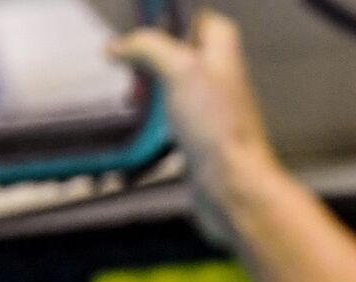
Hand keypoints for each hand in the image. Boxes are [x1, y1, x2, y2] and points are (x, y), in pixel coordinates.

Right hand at [108, 9, 278, 245]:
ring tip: (132, 96)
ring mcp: (212, 113)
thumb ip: (149, 46)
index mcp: (224, 57)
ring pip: (176, 88)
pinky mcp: (202, 140)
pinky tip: (143, 123)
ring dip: (151, 89)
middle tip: (132, 65)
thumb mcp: (180, 68)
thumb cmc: (219, 131)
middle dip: (153, 57)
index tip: (148, 26)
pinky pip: (174, 120)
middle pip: (185, 55)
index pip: (207, 23)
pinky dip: (156, 119)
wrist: (234, 187)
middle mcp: (221, 82)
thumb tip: (120, 46)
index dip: (179, 20)